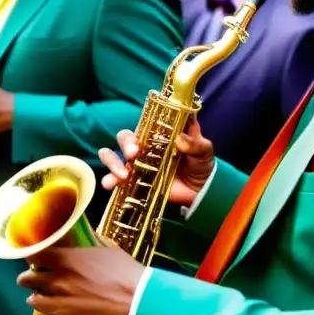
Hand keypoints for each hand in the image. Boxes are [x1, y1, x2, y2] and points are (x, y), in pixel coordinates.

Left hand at [17, 245, 144, 314]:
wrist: (136, 305)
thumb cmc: (126, 275)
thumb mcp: (108, 251)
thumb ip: (91, 246)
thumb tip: (88, 239)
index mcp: (66, 258)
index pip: (34, 254)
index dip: (31, 255)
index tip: (34, 255)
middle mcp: (57, 279)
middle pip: (26, 278)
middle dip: (28, 277)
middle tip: (34, 277)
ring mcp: (58, 301)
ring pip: (33, 298)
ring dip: (36, 295)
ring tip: (42, 295)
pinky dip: (47, 310)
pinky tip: (55, 308)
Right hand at [99, 117, 213, 207]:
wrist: (201, 192)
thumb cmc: (201, 164)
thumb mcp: (204, 150)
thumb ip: (196, 143)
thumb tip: (181, 138)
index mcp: (159, 133)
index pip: (144, 122)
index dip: (140, 124)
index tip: (145, 135)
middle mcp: (144, 146)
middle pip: (124, 137)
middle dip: (125, 144)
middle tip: (134, 154)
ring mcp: (137, 164)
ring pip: (112, 155)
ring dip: (112, 162)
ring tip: (123, 174)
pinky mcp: (133, 181)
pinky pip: (114, 178)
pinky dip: (109, 179)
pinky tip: (112, 184)